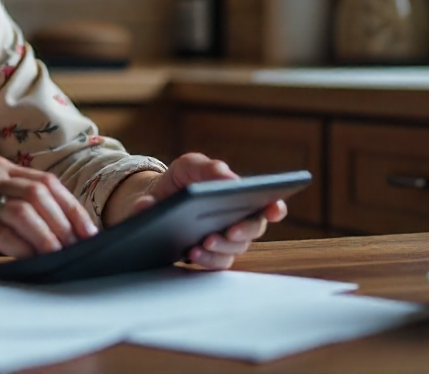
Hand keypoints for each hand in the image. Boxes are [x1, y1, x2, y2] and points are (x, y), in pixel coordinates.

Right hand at [0, 156, 98, 258]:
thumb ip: (13, 206)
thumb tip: (58, 232)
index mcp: (0, 167)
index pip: (47, 182)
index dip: (72, 206)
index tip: (89, 230)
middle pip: (41, 193)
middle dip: (66, 222)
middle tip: (79, 246)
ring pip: (24, 211)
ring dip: (48, 235)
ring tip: (60, 254)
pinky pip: (1, 231)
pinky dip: (21, 246)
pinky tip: (31, 259)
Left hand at [117, 153, 287, 270]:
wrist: (153, 200)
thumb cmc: (180, 180)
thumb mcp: (189, 166)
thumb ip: (208, 168)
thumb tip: (227, 177)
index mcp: (241, 197)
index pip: (269, 204)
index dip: (276, 208)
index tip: (274, 209)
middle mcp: (239, 221)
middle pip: (253, 229)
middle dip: (244, 229)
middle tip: (230, 229)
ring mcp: (225, 240)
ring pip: (235, 249)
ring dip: (222, 246)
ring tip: (204, 241)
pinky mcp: (210, 256)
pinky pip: (216, 263)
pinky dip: (207, 259)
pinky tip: (193, 251)